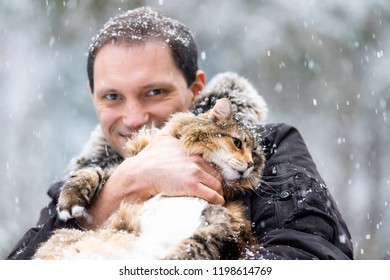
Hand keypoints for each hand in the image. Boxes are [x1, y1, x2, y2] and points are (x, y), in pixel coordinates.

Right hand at [78, 130, 222, 228]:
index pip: (212, 161)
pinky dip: (217, 199)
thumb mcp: (162, 137)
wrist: (139, 174)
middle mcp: (195, 159)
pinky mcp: (192, 186)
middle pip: (217, 173)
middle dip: (217, 182)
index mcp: (191, 150)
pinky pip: (212, 194)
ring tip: (217, 197)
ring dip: (218, 192)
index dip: (213, 170)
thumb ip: (172, 127)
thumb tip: (179, 119)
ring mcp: (195, 172)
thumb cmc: (149, 158)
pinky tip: (218, 202)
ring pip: (217, 184)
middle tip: (215, 189)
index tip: (212, 176)